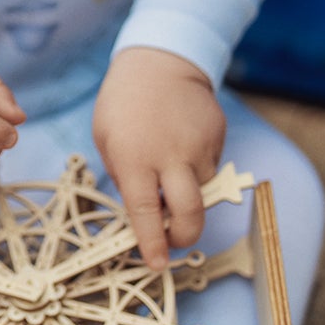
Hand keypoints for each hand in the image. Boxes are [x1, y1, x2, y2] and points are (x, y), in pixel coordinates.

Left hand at [92, 48, 225, 269]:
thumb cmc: (124, 103)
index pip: (146, 214)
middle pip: (190, 214)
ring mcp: (199, 147)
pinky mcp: (217, 138)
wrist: (161, 62)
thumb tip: (144, 211)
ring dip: (188, 197)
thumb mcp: (107, 140)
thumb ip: (126, 177)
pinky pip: (210, 168)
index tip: (156, 263)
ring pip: (203, 192)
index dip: (152, 244)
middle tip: (173, 239)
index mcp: (136, 158)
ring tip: (170, 173)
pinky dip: (196, 170)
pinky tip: (181, 148)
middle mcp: (172, 156)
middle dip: (185, 237)